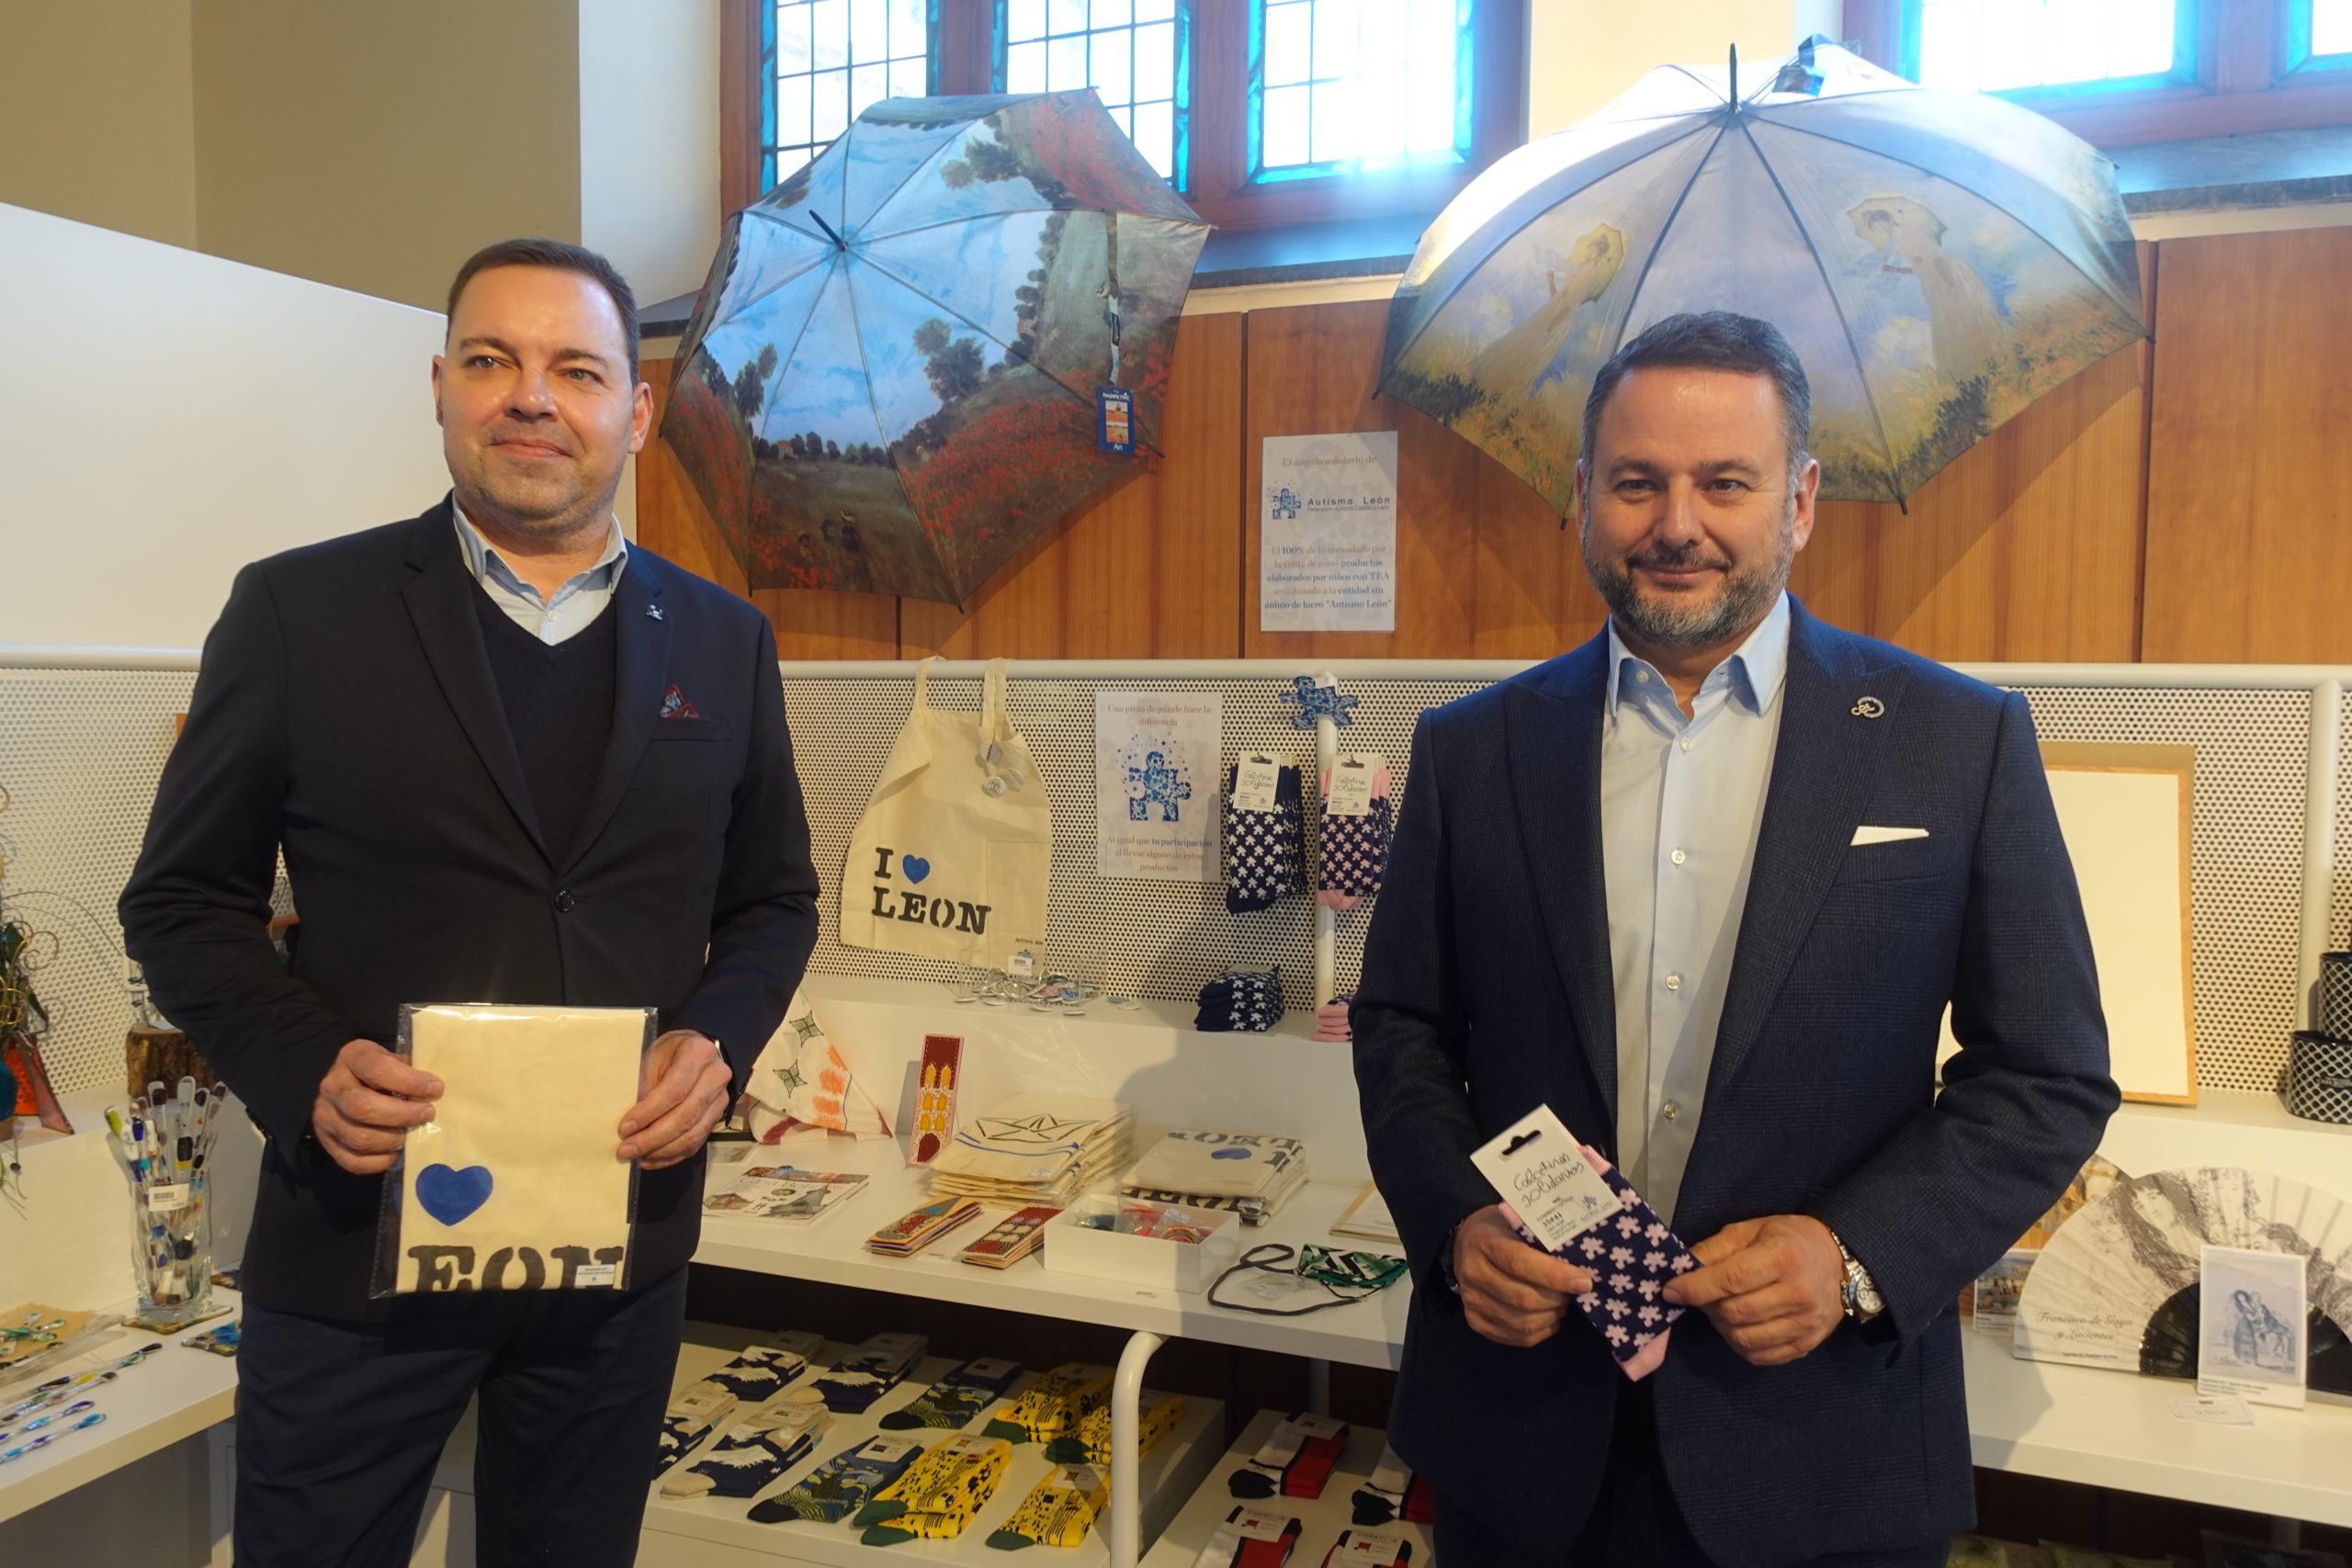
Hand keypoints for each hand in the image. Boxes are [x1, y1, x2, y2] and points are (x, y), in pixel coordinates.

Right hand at [312, 1038, 441, 1174]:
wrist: (349, 1084)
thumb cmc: (383, 1071)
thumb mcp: (395, 1059)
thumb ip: (412, 1070)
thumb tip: (438, 1090)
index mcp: (352, 1057)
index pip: (377, 1069)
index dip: (409, 1081)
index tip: (435, 1089)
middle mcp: (332, 1086)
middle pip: (363, 1107)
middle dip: (402, 1115)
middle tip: (427, 1115)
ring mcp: (324, 1116)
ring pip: (358, 1137)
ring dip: (393, 1140)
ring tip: (412, 1135)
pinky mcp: (326, 1141)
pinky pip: (353, 1161)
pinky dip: (380, 1161)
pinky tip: (396, 1152)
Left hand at [618, 1029, 729, 1168]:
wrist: (693, 1051)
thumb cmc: (667, 1053)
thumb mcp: (652, 1057)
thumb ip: (643, 1086)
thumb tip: (628, 1124)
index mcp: (699, 1054)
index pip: (674, 1091)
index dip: (648, 1113)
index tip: (625, 1128)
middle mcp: (716, 1076)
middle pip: (685, 1117)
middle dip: (653, 1138)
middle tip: (626, 1150)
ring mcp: (720, 1099)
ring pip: (693, 1135)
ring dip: (661, 1151)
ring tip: (637, 1157)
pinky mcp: (716, 1117)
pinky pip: (696, 1143)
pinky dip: (672, 1155)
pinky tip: (651, 1158)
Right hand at [1450, 1204, 1595, 1347]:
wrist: (1467, 1245)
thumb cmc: (1503, 1230)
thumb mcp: (1519, 1222)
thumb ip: (1544, 1239)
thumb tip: (1582, 1264)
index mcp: (1485, 1242)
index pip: (1521, 1264)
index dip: (1556, 1276)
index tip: (1584, 1282)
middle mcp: (1473, 1273)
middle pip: (1524, 1299)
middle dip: (1558, 1299)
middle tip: (1574, 1292)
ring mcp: (1472, 1301)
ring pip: (1523, 1323)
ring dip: (1552, 1316)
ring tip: (1562, 1303)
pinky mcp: (1476, 1322)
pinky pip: (1518, 1338)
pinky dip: (1542, 1330)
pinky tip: (1549, 1316)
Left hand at [1662, 1214, 1846, 1365]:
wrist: (1839, 1260)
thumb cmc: (1789, 1240)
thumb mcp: (1751, 1230)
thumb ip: (1715, 1249)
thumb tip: (1682, 1270)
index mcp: (1784, 1258)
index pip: (1730, 1280)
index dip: (1694, 1288)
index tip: (1670, 1290)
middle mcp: (1799, 1294)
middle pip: (1734, 1313)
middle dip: (1706, 1306)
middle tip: (1700, 1296)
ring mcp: (1806, 1323)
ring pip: (1744, 1339)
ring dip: (1721, 1327)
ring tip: (1721, 1309)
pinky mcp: (1808, 1344)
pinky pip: (1760, 1356)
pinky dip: (1740, 1344)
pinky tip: (1739, 1326)